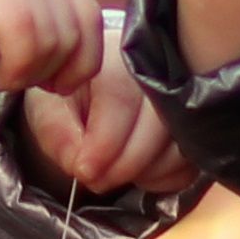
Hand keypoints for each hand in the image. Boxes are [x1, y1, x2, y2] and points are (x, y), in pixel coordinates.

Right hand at [0, 0, 103, 92]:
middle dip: (53, 75)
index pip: (90, 17)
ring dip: (24, 76)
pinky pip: (22, 33)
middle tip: (11, 84)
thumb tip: (56, 65)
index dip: (78, 63)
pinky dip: (9, 70)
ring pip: (53, 38)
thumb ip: (23, 24)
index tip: (41, 85)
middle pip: (79, 32)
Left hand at [17, 52, 190, 197]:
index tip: (86, 170)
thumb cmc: (66, 103)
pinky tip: (137, 175)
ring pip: (179, 145)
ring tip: (114, 175)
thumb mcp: (48, 113)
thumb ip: (59, 135)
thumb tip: (84, 165)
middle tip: (97, 179)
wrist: (88, 105)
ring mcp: (181, 103)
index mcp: (116, 59)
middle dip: (126, 162)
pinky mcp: (191, 133)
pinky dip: (162, 179)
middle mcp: (157, 73)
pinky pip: (188, 164)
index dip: (105, 141)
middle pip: (159, 121)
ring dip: (145, 173)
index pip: (122, 96)